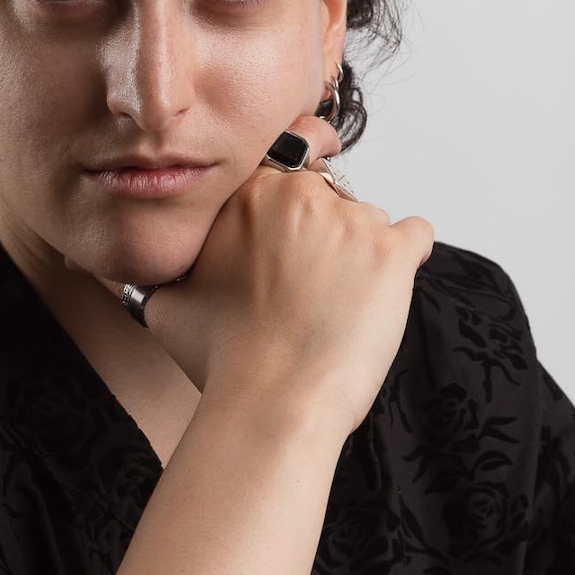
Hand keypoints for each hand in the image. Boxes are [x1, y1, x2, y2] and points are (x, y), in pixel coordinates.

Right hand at [78, 106, 434, 441]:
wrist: (273, 402)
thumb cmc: (223, 360)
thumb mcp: (167, 304)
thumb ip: (169, 270)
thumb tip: (159, 273)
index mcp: (248, 194)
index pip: (283, 172)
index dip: (290, 206)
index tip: (296, 229)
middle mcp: (300, 195)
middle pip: (328, 196)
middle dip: (322, 235)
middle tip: (310, 286)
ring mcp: (351, 219)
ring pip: (367, 220)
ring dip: (359, 254)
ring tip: (338, 306)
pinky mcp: (393, 251)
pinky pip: (415, 235)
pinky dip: (404, 260)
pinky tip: (379, 294)